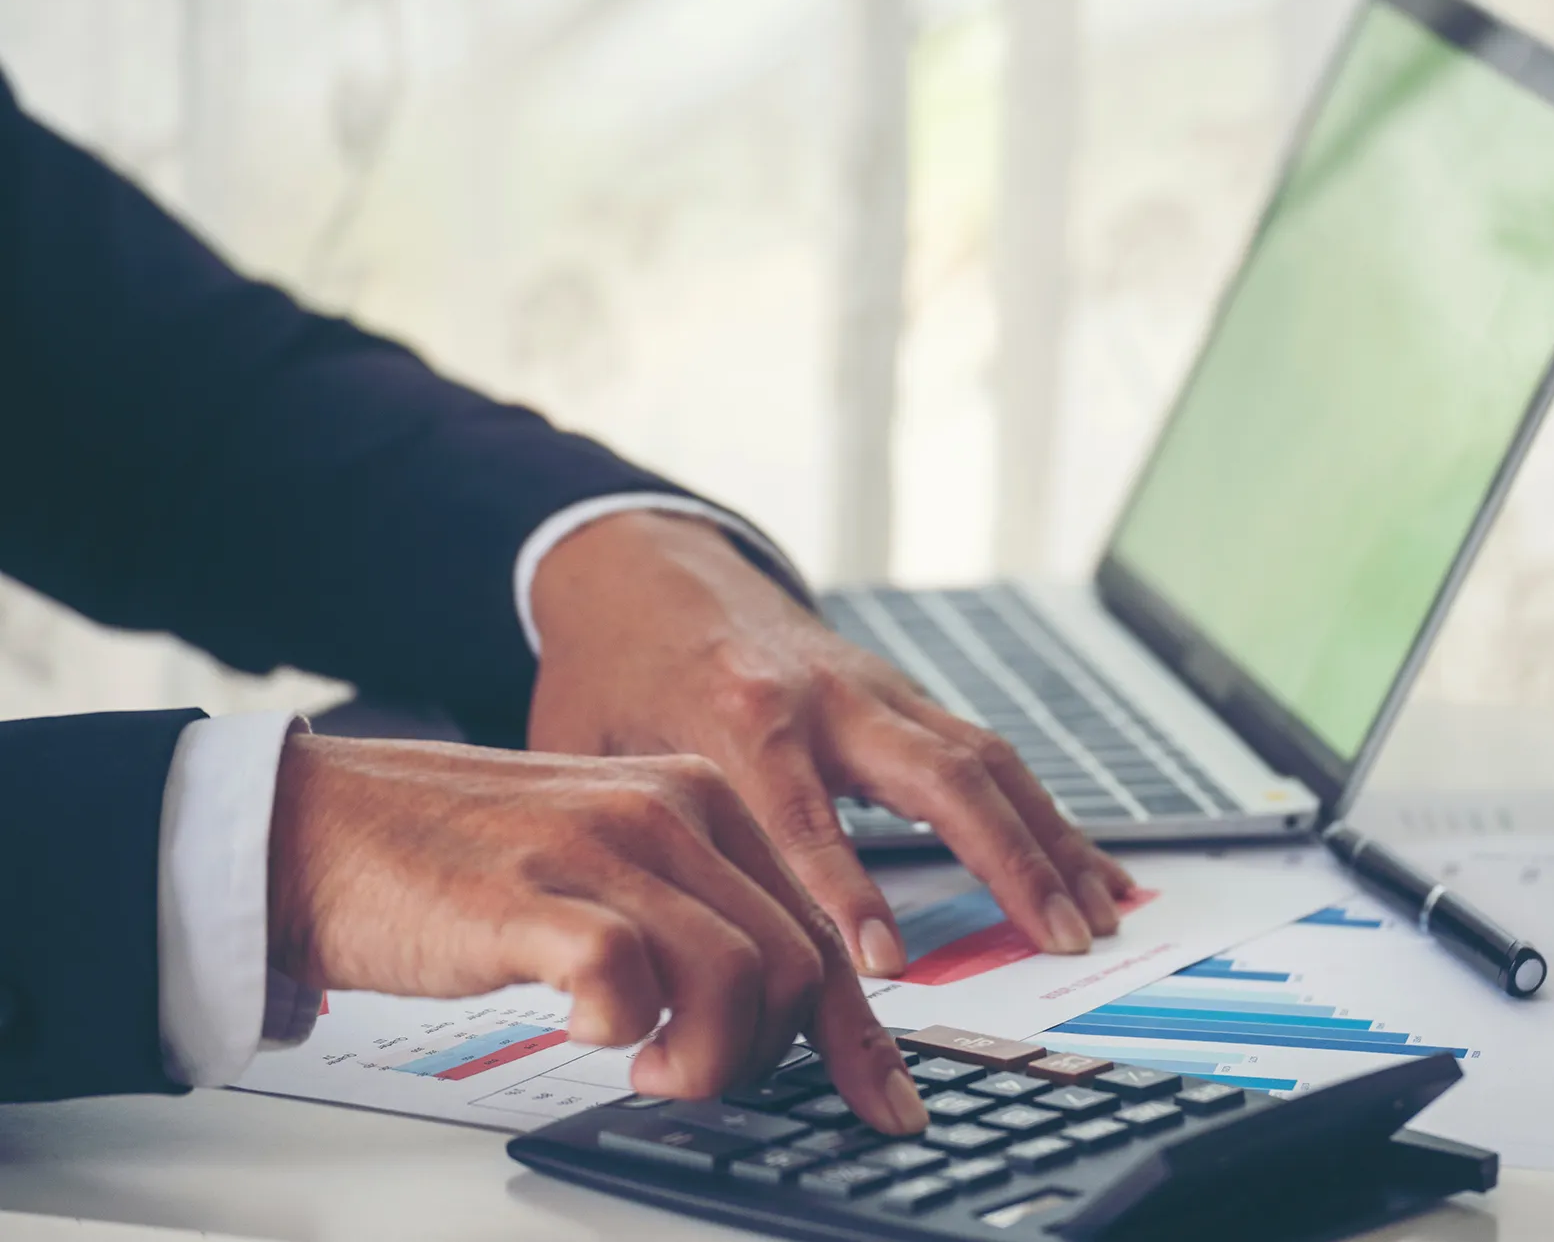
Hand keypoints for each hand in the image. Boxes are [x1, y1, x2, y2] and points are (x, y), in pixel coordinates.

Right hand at [266, 732, 927, 1133]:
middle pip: (797, 965)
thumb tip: (765, 1006)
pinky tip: (582, 1027)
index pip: (819, 927)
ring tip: (644, 1065)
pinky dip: (621, 1032)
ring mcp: (603, 849)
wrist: (320, 828)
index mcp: (699, 798)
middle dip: (766, 1057)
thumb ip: (687, 907)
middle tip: (693, 1076)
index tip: (883, 1106)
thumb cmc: (460, 860)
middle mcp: (669, 810)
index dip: (858, 1036)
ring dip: (705, 1060)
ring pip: (739, 979)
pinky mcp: (532, 899)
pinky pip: (630, 982)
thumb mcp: (605, 858)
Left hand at [526, 511, 1135, 977]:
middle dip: (1008, 859)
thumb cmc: (614, 670)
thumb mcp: (593, 753)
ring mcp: (877, 691)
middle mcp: (829, 696)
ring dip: (1049, 839)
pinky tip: (1086, 866)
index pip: (804, 817)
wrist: (648, 569)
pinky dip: (1043, 814)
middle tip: (1059, 935)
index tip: (883, 964)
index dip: (846, 893)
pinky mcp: (902, 697)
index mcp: (742, 715)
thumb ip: (640, 840)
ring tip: (1097, 912)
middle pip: (940, 776)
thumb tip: (645, 953)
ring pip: (985, 760)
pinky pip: (989, 754)